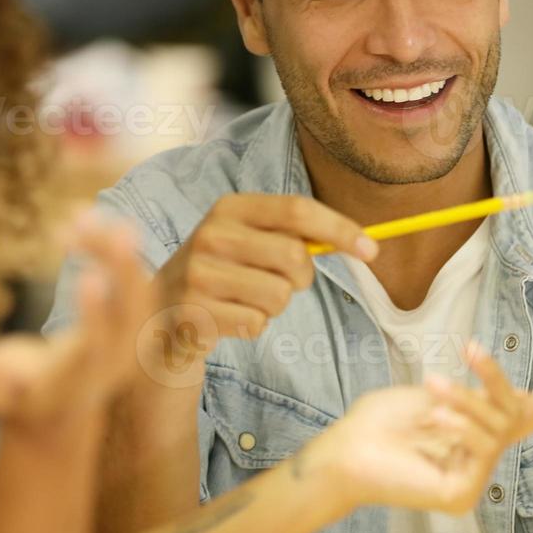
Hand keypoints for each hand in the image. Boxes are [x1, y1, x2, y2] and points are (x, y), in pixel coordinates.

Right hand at [0, 216, 155, 431]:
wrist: (61, 409)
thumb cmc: (18, 398)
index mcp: (81, 376)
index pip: (96, 344)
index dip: (95, 312)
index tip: (89, 275)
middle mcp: (116, 357)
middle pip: (130, 311)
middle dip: (117, 265)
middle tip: (90, 223)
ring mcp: (132, 338)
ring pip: (138, 288)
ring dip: (115, 248)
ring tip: (78, 213)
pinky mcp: (135, 318)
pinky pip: (137, 277)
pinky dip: (119, 248)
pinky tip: (90, 218)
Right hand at [151, 194, 376, 362]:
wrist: (160, 313)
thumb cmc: (223, 273)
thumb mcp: (248, 240)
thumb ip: (294, 234)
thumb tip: (364, 242)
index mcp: (229, 207)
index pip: (297, 209)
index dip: (340, 228)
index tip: (372, 250)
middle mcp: (210, 233)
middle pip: (294, 256)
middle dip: (301, 278)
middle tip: (281, 282)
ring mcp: (198, 273)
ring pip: (278, 296)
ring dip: (273, 306)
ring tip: (245, 300)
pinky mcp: (194, 312)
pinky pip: (255, 323)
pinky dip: (251, 325)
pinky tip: (227, 318)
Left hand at [305, 345, 532, 514]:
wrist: (346, 449)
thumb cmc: (379, 420)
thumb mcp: (433, 394)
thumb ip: (474, 395)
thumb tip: (517, 394)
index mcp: (472, 432)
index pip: (522, 414)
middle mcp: (477, 457)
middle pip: (513, 414)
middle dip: (495, 379)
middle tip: (471, 349)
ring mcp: (472, 479)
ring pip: (496, 428)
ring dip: (467, 401)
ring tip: (434, 388)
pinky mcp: (462, 494)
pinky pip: (481, 450)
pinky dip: (462, 428)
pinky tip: (436, 420)